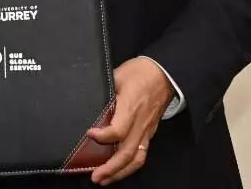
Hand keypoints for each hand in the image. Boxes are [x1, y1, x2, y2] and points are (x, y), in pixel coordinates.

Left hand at [86, 58, 174, 184]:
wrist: (165, 74)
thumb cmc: (140, 73)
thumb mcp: (118, 75)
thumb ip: (103, 89)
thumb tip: (85, 97)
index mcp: (131, 107)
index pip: (118, 130)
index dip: (103, 136)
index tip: (90, 133)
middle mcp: (140, 123)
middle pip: (128, 152)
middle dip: (110, 168)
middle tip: (95, 177)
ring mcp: (146, 131)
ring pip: (136, 159)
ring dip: (120, 172)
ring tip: (104, 180)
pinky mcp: (149, 133)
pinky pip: (141, 154)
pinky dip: (129, 167)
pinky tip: (118, 171)